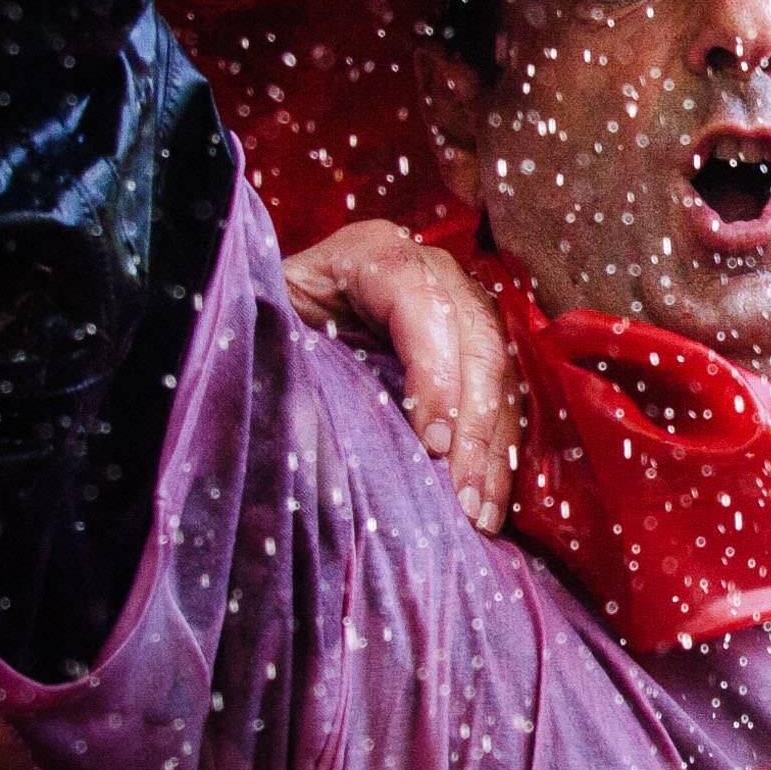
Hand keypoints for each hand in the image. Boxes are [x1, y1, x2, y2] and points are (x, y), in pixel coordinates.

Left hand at [283, 221, 518, 532]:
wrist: (278, 331)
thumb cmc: (267, 333)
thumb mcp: (268, 334)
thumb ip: (289, 364)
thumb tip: (312, 428)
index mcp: (374, 254)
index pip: (423, 303)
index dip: (436, 372)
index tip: (432, 444)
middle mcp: (432, 273)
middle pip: (476, 341)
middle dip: (473, 425)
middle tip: (461, 494)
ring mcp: (462, 311)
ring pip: (499, 376)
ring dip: (491, 450)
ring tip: (477, 515)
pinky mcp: (473, 355)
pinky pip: (503, 403)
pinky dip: (496, 456)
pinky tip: (486, 508)